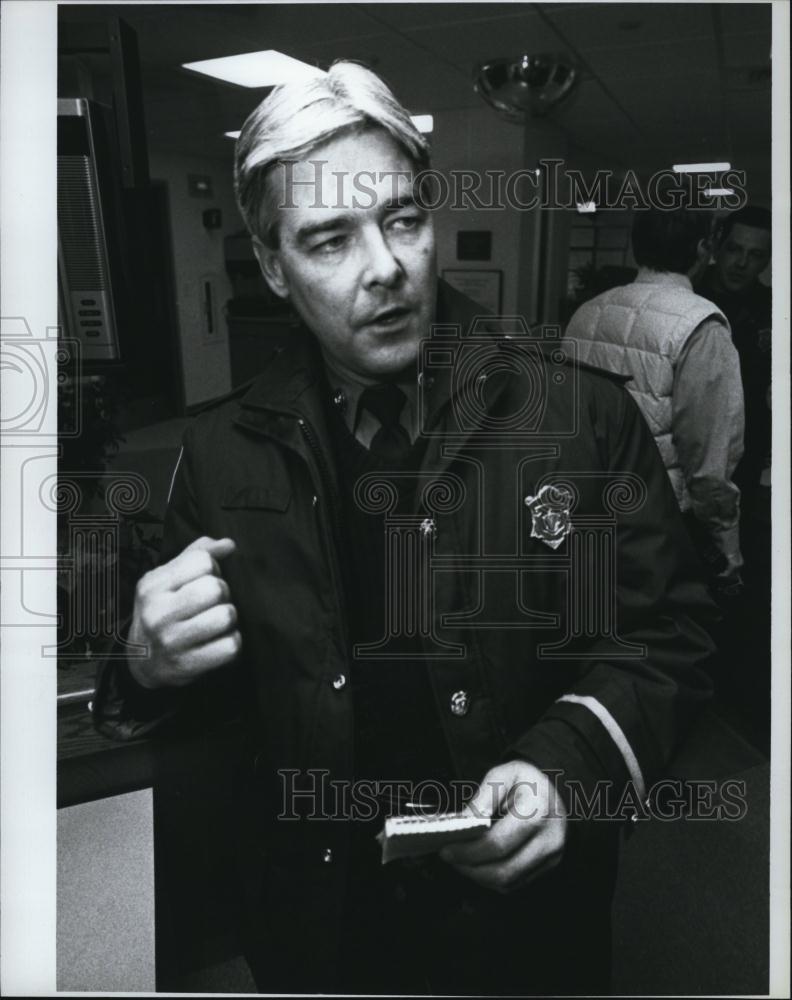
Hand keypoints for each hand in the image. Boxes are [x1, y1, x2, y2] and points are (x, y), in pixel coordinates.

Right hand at [127, 536, 240, 689]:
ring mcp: (171, 642)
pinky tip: (218, 641)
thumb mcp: (167, 579)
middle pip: (216, 589)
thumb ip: (197, 554)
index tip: (202, 581)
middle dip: (222, 594)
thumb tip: (229, 544)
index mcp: (152, 586)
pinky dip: (231, 642)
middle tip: (212, 604)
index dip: (211, 569)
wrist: (142, 662)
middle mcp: (157, 613)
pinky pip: (230, 646)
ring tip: (216, 622)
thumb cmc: (162, 610)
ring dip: (228, 618)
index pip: (202, 561)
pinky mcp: (187, 666)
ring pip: (226, 617)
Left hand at [439, 760, 566, 892]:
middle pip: (503, 870)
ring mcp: (552, 857)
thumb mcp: (504, 775)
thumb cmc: (526, 781)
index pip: (498, 843)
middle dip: (470, 867)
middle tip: (449, 857)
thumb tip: (463, 822)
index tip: (446, 849)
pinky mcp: (549, 867)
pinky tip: (478, 864)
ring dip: (478, 876)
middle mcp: (550, 839)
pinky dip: (491, 879)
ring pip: (508, 882)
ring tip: (460, 861)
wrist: (556, 790)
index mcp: (538, 811)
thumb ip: (483, 797)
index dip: (469, 851)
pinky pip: (515, 883)